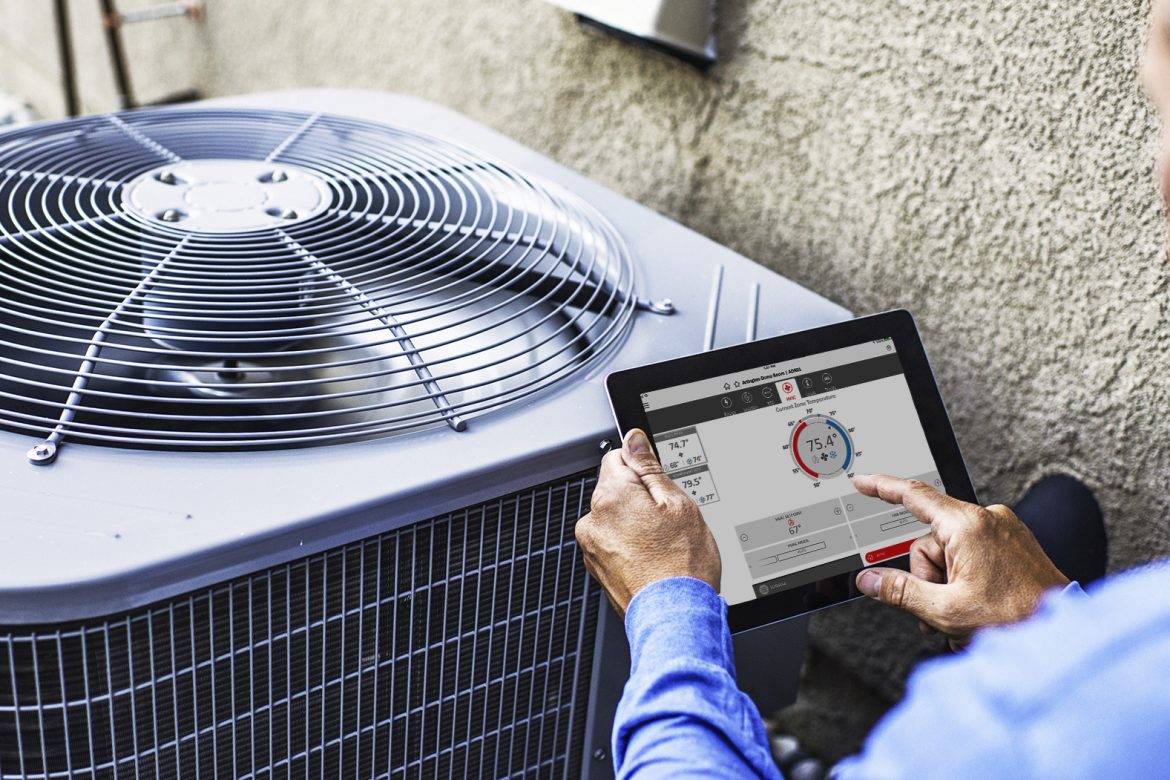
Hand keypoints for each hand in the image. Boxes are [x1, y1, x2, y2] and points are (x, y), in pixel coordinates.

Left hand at [575, 429, 720, 616]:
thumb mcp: (678, 504)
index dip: (644, 468)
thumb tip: (634, 440)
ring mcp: (592, 548)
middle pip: (615, 490)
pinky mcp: (598, 569)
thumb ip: (650, 468)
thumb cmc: (681, 566)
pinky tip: (654, 560)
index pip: (618, 458)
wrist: (675, 618)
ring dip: (635, 524)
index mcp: (610, 496)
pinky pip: (613, 544)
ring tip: (663, 545)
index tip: (659, 484)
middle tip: (669, 520)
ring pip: (615, 518)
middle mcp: (593, 520)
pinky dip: (630, 547)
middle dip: (640, 499)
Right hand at [852, 474, 1068, 649]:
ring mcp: (1003, 529)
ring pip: (949, 551)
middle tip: (938, 610)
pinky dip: (965, 578)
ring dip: (946, 584)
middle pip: (929, 540)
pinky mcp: (1013, 542)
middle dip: (927, 577)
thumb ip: (900, 591)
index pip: (914, 496)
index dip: (881, 487)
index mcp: (968, 526)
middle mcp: (988, 519)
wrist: (1062, 632)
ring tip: (962, 615)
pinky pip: (972, 552)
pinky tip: (975, 604)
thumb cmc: (1017, 619)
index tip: (862, 481)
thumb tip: (869, 580)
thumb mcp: (945, 610)